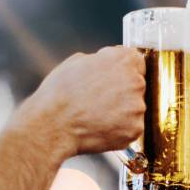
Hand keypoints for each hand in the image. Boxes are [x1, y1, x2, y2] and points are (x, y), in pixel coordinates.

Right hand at [13, 46, 145, 156]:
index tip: (116, 77)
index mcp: (122, 61)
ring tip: (96, 115)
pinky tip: (100, 127)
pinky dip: (119, 129)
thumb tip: (106, 62)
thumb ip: (100, 60)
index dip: (124, 69)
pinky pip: (131, 128)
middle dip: (122, 91)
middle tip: (99, 100)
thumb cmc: (59, 94)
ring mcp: (137, 107)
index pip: (136, 61)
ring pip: (134, 108)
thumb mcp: (76, 62)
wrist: (52, 125)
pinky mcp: (135, 129)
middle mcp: (135, 82)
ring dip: (121, 112)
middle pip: (137, 85)